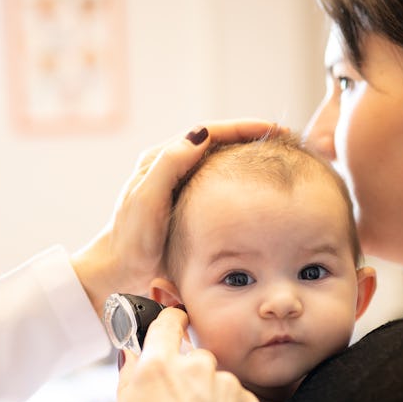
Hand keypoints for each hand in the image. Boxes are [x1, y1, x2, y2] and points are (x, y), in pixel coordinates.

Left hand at [71, 119, 284, 312]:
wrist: (119, 273)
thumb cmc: (131, 240)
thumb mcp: (147, 200)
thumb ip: (170, 165)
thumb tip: (201, 134)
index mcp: (161, 159)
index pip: (209, 132)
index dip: (243, 127)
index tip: (272, 130)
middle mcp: (172, 168)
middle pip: (218, 142)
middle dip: (251, 137)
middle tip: (283, 139)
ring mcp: (181, 187)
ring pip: (221, 162)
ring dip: (248, 156)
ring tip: (278, 157)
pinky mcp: (188, 206)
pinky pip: (220, 185)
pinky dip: (242, 181)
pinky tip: (260, 190)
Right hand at [114, 307, 263, 401]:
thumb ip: (129, 379)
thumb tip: (132, 355)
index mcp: (159, 366)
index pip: (168, 323)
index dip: (171, 321)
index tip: (174, 323)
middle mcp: (196, 366)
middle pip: (194, 358)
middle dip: (188, 376)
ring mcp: (226, 384)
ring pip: (217, 382)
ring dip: (209, 398)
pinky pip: (237, 401)